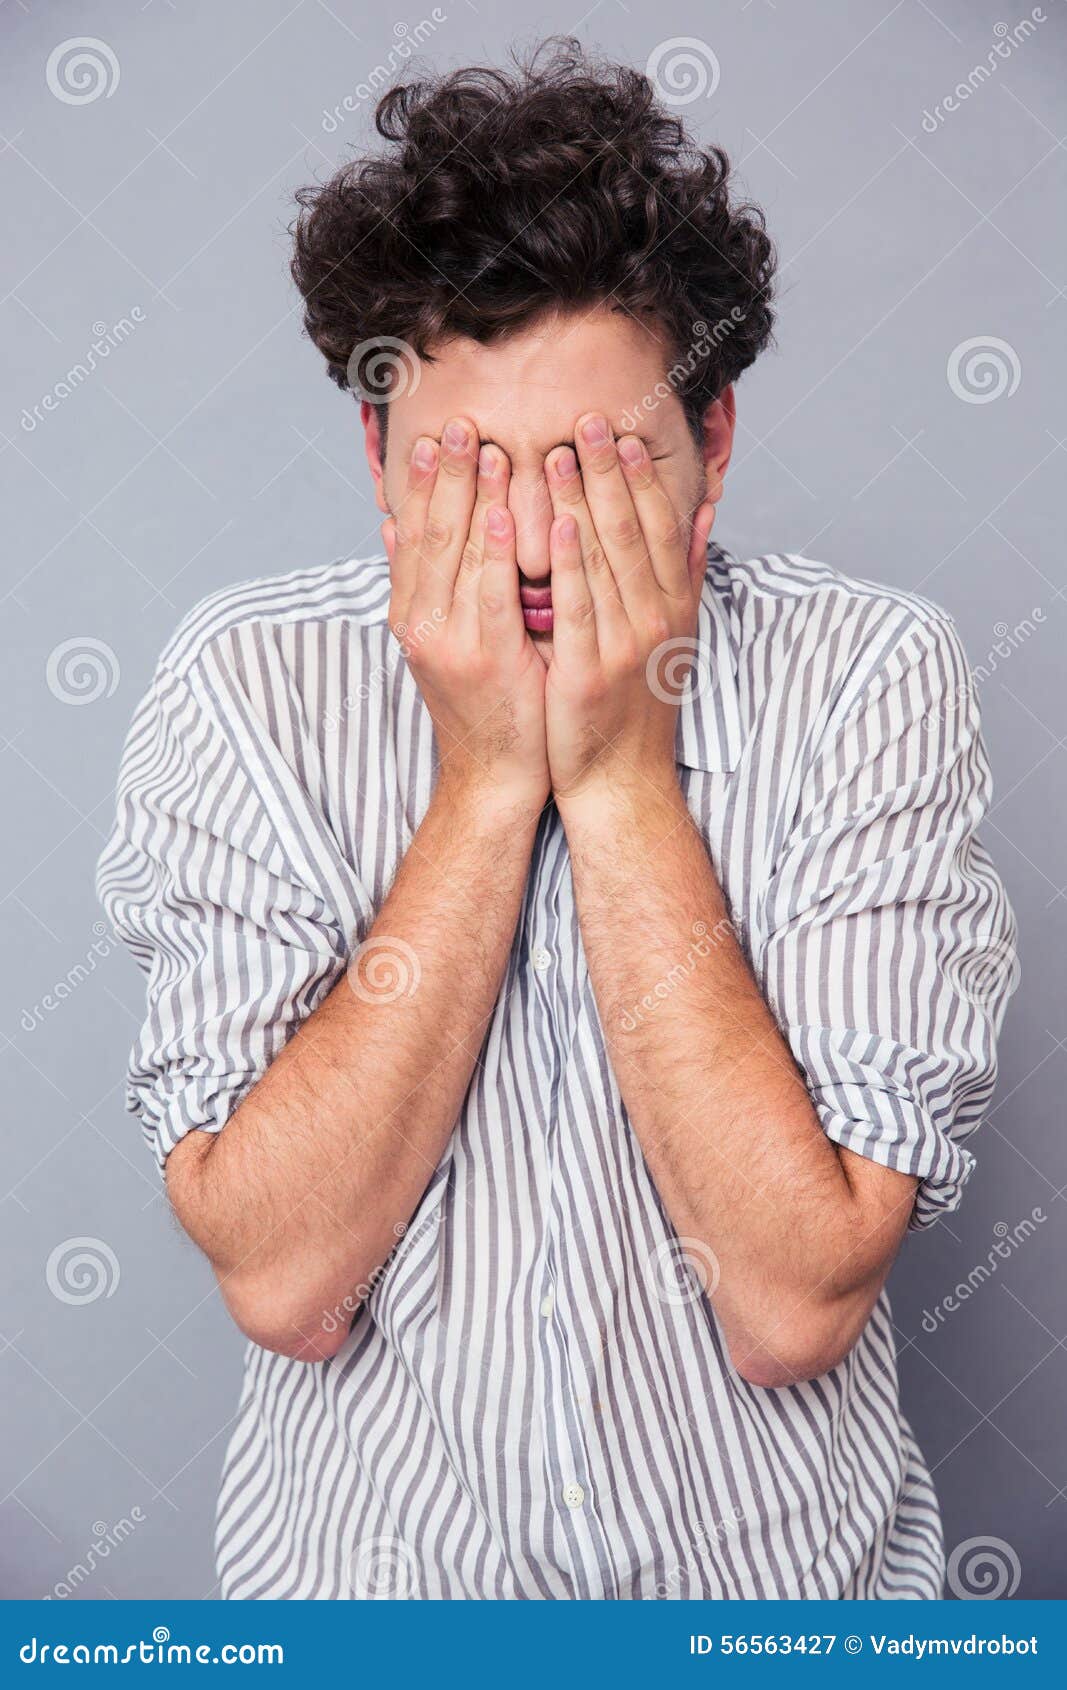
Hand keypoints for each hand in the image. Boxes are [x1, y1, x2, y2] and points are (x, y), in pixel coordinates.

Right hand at [383, 418, 548, 813]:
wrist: (494, 776)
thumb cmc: (484, 706)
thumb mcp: (441, 641)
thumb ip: (420, 583)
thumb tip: (393, 526)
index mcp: (412, 614)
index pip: (414, 534)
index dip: (424, 482)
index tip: (434, 434)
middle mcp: (421, 623)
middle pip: (431, 534)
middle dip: (445, 474)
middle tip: (457, 421)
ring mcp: (450, 641)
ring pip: (458, 556)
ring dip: (472, 497)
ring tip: (483, 446)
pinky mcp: (485, 659)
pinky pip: (490, 594)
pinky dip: (494, 551)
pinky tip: (503, 513)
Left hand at [542, 413, 715, 806]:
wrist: (620, 781)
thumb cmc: (635, 708)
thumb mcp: (674, 638)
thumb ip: (684, 573)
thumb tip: (705, 513)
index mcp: (673, 607)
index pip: (659, 527)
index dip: (642, 477)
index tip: (622, 432)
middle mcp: (656, 620)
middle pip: (632, 531)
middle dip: (609, 471)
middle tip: (585, 418)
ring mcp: (626, 646)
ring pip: (604, 561)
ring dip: (581, 502)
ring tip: (556, 452)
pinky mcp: (591, 672)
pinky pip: (578, 607)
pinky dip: (568, 563)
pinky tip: (554, 524)